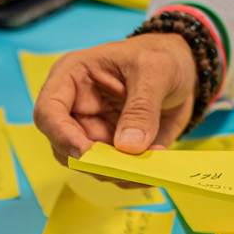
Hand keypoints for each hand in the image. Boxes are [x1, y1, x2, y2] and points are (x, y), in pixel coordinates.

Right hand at [34, 35, 197, 165]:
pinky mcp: (111, 149)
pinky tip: (155, 165)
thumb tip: (127, 146)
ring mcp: (92, 132)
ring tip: (149, 166)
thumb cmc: (162, 56)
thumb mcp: (155, 71)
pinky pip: (114, 172)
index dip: (62, 136)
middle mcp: (75, 109)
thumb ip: (141, 108)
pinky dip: (132, 176)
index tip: (88, 153)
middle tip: (128, 168)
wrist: (185, 69)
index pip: (48, 112)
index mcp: (72, 78)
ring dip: (116, 174)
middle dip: (94, 163)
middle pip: (64, 148)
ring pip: (88, 167)